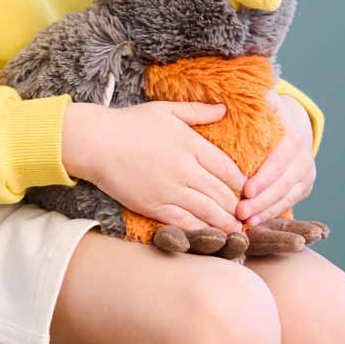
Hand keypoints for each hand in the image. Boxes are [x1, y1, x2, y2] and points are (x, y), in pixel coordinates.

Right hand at [64, 100, 247, 234]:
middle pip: (221, 192)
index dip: (242, 182)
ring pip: (208, 211)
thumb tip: (224, 109)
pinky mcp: (154, 206)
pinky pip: (185, 222)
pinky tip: (211, 235)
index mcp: (190, 143)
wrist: (96, 143)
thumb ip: (197, 111)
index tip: (248, 189)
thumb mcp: (165, 110)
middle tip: (248, 214)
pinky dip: (202, 230)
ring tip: (238, 230)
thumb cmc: (129, 123)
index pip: (227, 168)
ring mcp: (170, 190)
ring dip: (226, 222)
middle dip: (237, 205)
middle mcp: (184, 168)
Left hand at [236, 89, 315, 228]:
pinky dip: (272, 213)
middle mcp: (304, 156)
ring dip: (266, 211)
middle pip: (283, 183)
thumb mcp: (264, 103)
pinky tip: (255, 223)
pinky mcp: (304, 186)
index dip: (264, 177)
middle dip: (262, 199)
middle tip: (240, 211)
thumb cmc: (265, 114)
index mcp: (293, 136)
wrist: (289, 123)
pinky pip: (289, 203)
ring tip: (245, 222)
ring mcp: (306, 173)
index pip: (279, 160)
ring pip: (287, 197)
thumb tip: (260, 94)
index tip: (246, 190)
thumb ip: (262, 100)